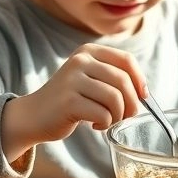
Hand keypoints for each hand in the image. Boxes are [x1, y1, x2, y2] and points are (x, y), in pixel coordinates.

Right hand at [1, 44, 146, 160]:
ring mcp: (72, 79)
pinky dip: (105, 124)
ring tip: (108, 121)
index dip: (140, 80)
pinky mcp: (68, 101)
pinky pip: (103, 114)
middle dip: (131, 104)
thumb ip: (113, 78)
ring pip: (115, 99)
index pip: (126, 60)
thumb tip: (144, 93)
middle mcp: (80, 61)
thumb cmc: (70, 101)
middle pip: (123, 81)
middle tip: (123, 116)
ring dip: (118, 116)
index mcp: (88, 52)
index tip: (142, 97)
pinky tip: (95, 125)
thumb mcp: (90, 80)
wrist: (33, 115)